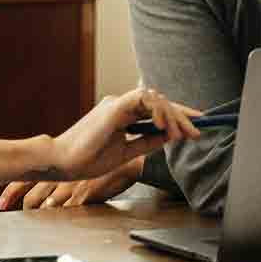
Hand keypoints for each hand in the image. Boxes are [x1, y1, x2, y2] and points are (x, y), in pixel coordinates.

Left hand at [0, 157, 144, 210]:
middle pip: (34, 194)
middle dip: (23, 206)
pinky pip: (70, 208)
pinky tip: (59, 220)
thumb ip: (62, 180)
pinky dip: (62, 215)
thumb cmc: (105, 165)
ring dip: (41, 213)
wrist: (129, 162)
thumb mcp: (78, 168)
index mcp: (58, 167)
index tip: (1, 203)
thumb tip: (47, 198)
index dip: (11, 191)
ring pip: (50, 203)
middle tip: (12, 214)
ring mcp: (73, 185)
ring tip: (34, 221)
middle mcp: (62, 175)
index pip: (28, 178)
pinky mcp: (86, 194)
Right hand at [45, 86, 200, 181]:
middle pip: (160, 103)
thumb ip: (146, 142)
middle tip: (197, 133)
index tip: (196, 125)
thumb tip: (170, 137)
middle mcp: (121, 104)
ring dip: (173, 115)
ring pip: (155, 99)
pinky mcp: (113, 108)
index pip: (156, 109)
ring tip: (182, 134)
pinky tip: (165, 127)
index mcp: (122, 114)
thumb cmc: (88, 159)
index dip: (178, 115)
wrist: (62, 162)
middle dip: (182, 117)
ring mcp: (117, 104)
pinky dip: (158, 111)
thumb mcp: (125, 152)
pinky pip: (142, 100)